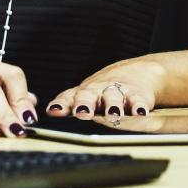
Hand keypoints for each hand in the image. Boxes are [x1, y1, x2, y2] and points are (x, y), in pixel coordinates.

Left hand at [46, 59, 163, 118]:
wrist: (136, 73)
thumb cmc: (102, 90)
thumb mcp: (84, 96)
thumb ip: (66, 105)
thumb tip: (48, 113)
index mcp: (82, 93)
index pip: (68, 98)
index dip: (61, 105)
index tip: (54, 112)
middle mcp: (97, 91)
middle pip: (88, 96)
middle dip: (84, 104)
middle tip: (82, 113)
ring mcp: (117, 91)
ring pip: (113, 97)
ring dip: (112, 105)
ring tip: (112, 114)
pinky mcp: (137, 94)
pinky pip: (137, 100)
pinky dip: (138, 106)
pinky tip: (139, 112)